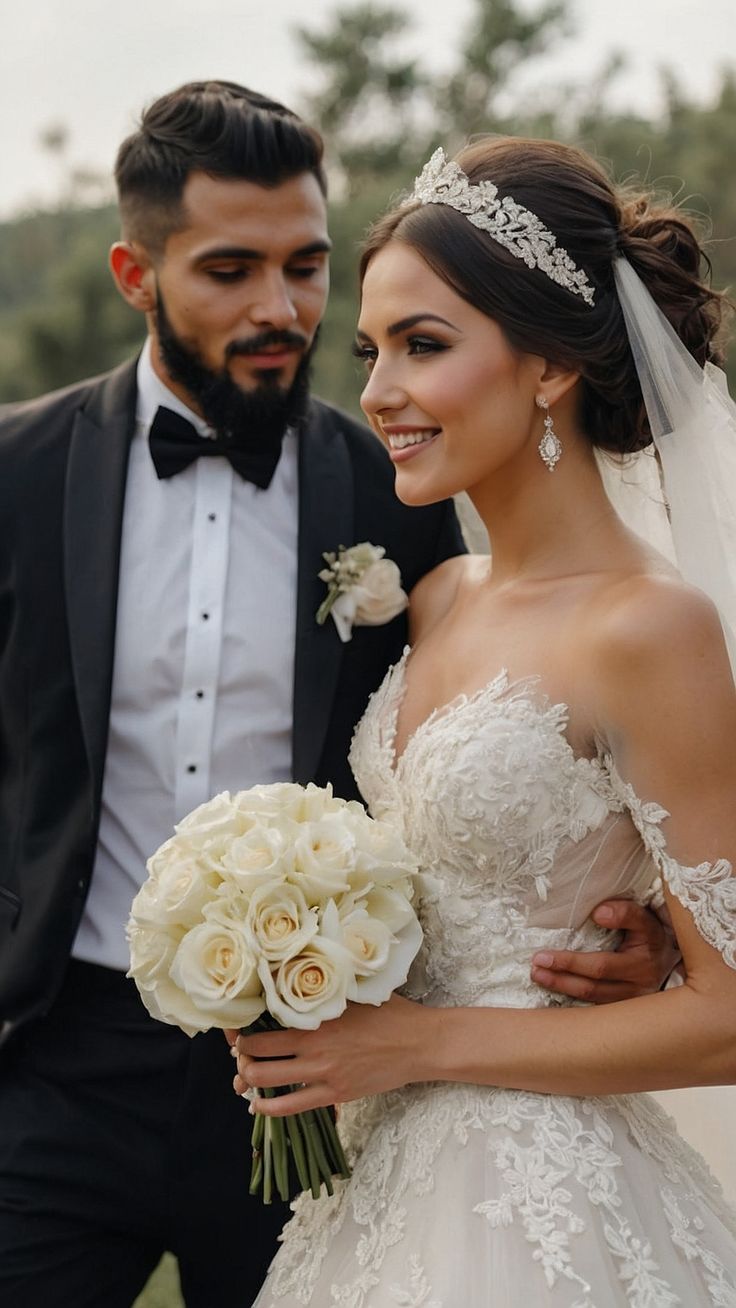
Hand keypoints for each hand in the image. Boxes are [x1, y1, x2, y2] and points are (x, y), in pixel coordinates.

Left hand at [232, 993, 426, 1115]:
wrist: (419, 1043)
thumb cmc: (389, 1012)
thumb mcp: (353, 992)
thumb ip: (324, 990)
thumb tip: (296, 978)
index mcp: (315, 1019)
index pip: (262, 1028)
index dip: (240, 1033)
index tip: (235, 1032)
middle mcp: (313, 1048)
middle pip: (256, 1059)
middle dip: (240, 1059)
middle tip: (239, 1055)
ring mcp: (323, 1074)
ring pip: (268, 1084)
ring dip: (248, 1083)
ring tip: (245, 1078)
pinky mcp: (335, 1095)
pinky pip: (291, 1108)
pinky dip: (268, 1108)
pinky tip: (258, 1106)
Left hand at [530, 899, 680, 1003]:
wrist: (666, 961)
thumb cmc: (649, 936)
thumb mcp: (645, 920)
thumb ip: (626, 912)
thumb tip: (598, 913)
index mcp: (644, 961)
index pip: (608, 960)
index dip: (582, 954)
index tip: (589, 921)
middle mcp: (639, 986)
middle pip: (595, 981)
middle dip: (564, 971)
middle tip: (537, 962)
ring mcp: (630, 1003)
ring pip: (591, 997)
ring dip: (561, 986)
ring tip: (537, 974)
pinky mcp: (622, 1013)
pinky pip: (592, 1009)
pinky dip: (570, 999)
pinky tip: (552, 989)